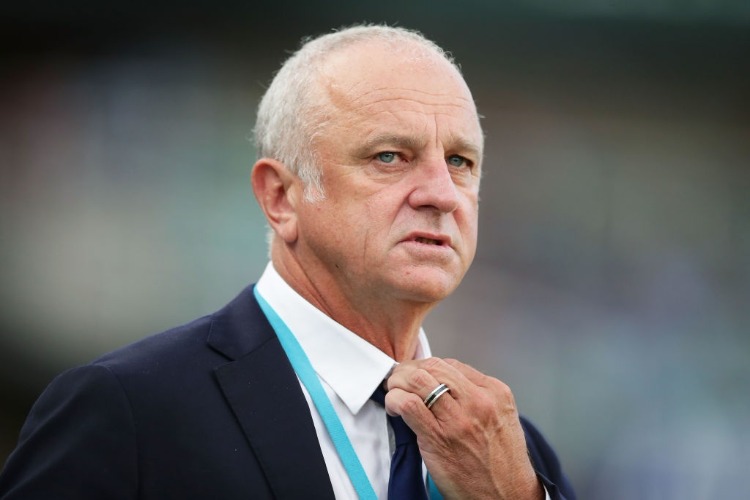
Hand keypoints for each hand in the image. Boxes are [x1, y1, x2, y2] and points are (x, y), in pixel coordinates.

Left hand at [385, 357, 543, 499]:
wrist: (506, 496)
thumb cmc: (501, 464)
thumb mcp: (500, 419)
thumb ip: (476, 398)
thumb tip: (440, 385)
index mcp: (495, 392)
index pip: (452, 364)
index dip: (427, 366)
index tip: (416, 374)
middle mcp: (479, 401)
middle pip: (434, 366)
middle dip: (410, 370)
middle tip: (399, 380)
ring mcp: (458, 418)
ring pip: (419, 379)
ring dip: (399, 382)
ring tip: (393, 392)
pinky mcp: (439, 438)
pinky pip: (409, 405)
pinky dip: (395, 400)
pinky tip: (394, 408)